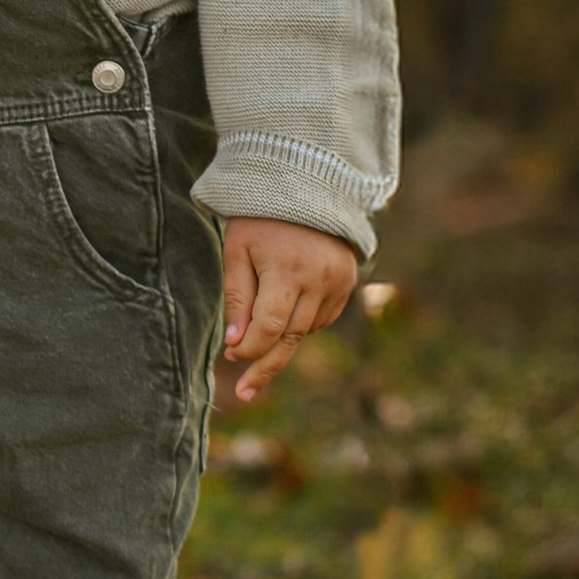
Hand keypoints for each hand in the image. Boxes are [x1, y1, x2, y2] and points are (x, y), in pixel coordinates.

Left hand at [220, 218, 358, 405]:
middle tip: (244, 390)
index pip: (270, 327)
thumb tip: (236, 344)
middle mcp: (319, 279)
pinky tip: (287, 308)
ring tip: (258, 333)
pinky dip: (302, 323)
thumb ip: (238, 297)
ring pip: (306, 331)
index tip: (231, 358)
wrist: (307, 188)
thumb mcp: (238, 251)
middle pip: (290, 337)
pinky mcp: (347, 284)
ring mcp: (338, 283)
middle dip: (265, 363)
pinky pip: (321, 319)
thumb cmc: (261, 220)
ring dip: (281, 339)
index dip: (250, 349)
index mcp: (286, 269)